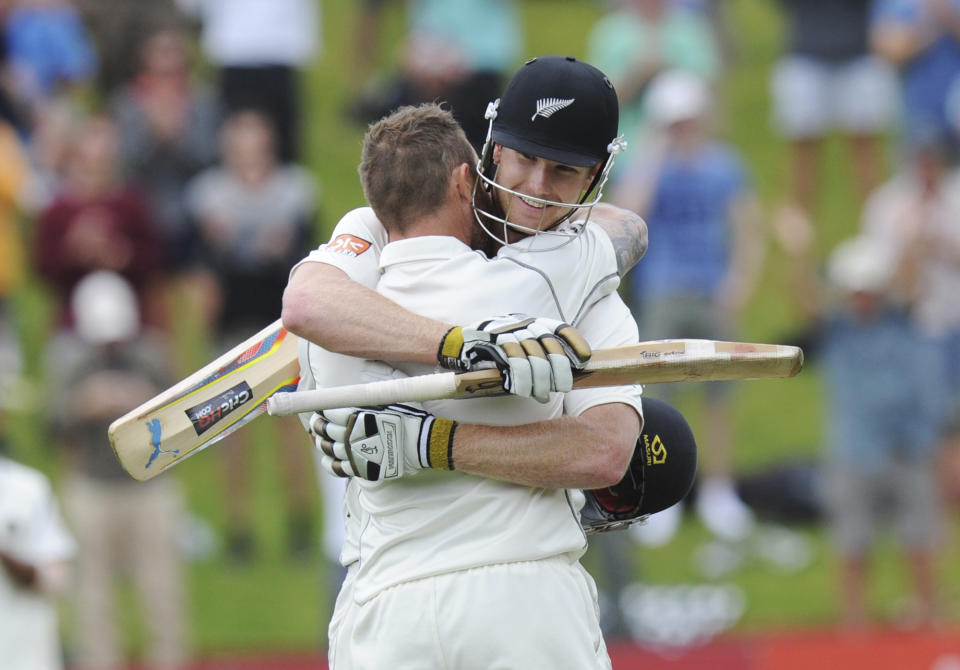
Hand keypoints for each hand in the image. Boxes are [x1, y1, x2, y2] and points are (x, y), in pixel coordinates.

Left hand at [310, 404, 456, 480]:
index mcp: (355, 415)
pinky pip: (337, 468)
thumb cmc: (406, 418)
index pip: (329, 411)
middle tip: (317, 422)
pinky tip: (327, 458)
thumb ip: (369, 394)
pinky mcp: (359, 468)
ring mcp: (353, 453)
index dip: (322, 409)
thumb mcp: (387, 399)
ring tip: (319, 439)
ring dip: (320, 442)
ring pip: (327, 448)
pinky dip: (328, 463)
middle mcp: (350, 434)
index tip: (320, 409)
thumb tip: (361, 377)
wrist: (419, 443)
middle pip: (324, 429)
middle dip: (317, 425)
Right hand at [437, 315, 590, 402]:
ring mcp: (510, 333)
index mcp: (533, 322)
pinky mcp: (496, 345)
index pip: (561, 329)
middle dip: (560, 372)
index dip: (575, 343)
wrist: (462, 344)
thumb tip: (566, 374)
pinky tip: (523, 391)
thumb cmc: (497, 350)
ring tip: (541, 396)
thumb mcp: (521, 343)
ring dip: (540, 383)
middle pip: (552, 348)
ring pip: (535, 360)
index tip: (585, 358)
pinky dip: (522, 381)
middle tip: (562, 388)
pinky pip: (516, 365)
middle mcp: (524, 324)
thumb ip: (541, 352)